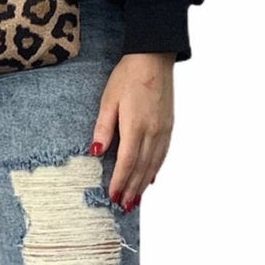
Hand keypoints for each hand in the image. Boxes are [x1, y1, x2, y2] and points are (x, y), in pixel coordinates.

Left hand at [90, 53, 175, 208]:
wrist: (154, 58)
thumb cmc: (128, 76)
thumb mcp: (109, 100)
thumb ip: (104, 128)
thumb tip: (96, 152)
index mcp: (136, 126)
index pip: (127, 162)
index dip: (120, 181)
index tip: (113, 196)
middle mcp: (153, 131)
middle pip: (142, 168)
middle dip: (132, 188)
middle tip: (124, 206)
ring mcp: (163, 130)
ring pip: (154, 164)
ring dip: (144, 183)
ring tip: (136, 200)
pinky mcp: (168, 126)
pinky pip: (162, 153)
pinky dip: (155, 169)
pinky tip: (150, 178)